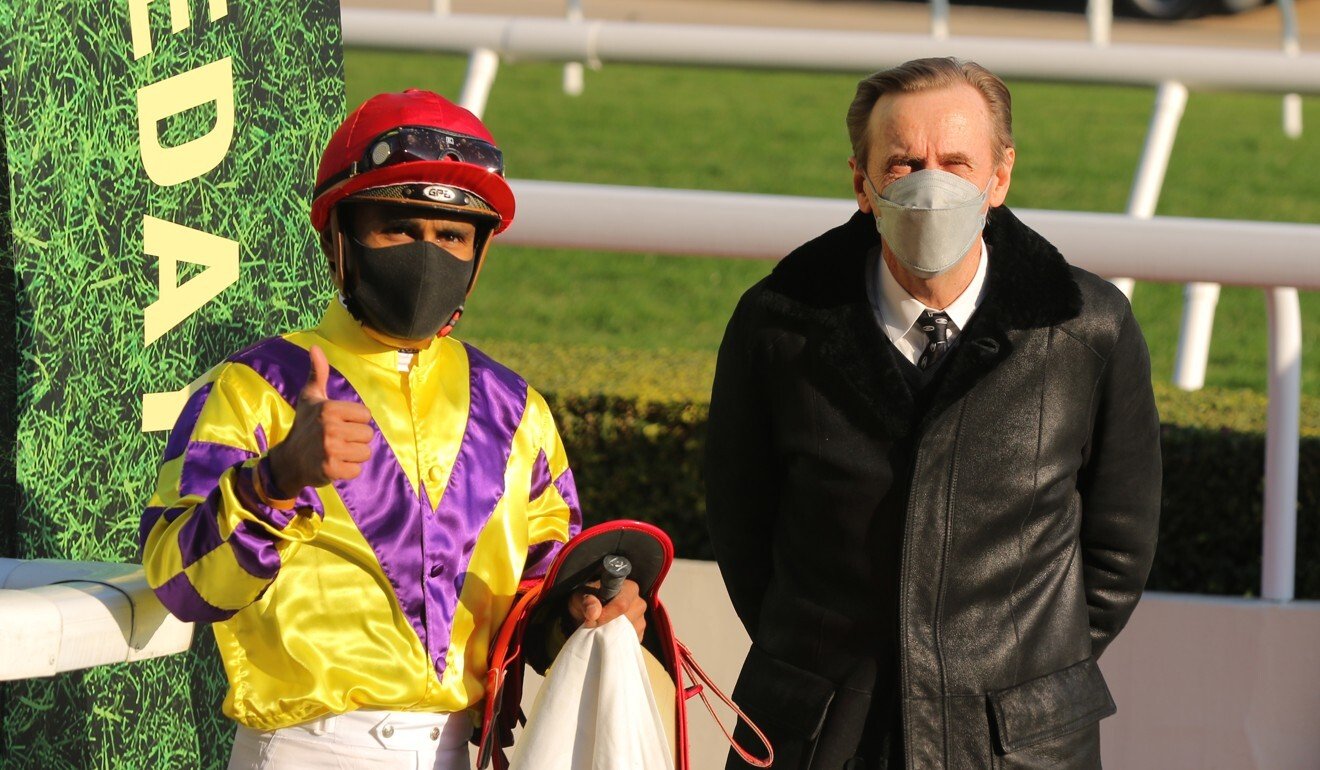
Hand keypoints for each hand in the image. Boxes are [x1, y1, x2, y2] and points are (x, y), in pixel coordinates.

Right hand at [267, 345, 373, 493]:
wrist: (289, 460)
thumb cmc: (305, 425)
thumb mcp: (310, 397)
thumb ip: (318, 372)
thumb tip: (314, 346)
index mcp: (329, 408)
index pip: (366, 416)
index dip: (355, 421)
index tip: (339, 424)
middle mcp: (329, 428)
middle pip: (368, 435)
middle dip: (356, 440)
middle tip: (337, 440)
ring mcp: (330, 450)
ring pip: (365, 453)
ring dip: (353, 455)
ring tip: (336, 452)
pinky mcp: (331, 470)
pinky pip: (357, 470)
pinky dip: (348, 470)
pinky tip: (334, 465)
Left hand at [568, 579, 646, 640]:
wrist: (589, 614)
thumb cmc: (587, 602)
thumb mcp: (581, 597)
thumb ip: (587, 602)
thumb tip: (593, 613)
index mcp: (629, 588)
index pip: (621, 605)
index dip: (605, 615)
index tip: (591, 620)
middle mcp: (639, 603)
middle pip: (627, 620)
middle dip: (607, 625)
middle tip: (593, 626)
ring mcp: (640, 620)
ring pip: (628, 632)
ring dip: (611, 634)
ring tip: (600, 629)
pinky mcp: (638, 634)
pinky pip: (630, 641)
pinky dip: (617, 642)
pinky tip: (608, 636)